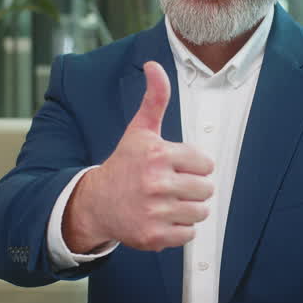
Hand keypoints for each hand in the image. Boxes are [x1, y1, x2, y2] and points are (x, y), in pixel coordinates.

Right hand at [63, 61, 214, 252]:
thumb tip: (154, 66)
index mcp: (158, 155)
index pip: (205, 163)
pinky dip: (179, 229)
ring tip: (168, 202)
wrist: (96, 203)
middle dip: (193, 188)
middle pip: (206, 189)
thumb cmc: (123, 165)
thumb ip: (154, 99)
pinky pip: (189, 234)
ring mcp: (155, 211)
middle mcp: (156, 183)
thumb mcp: (139, 131)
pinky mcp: (154, 236)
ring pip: (200, 212)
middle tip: (172, 186)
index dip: (194, 165)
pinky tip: (162, 218)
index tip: (176, 167)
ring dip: (189, 209)